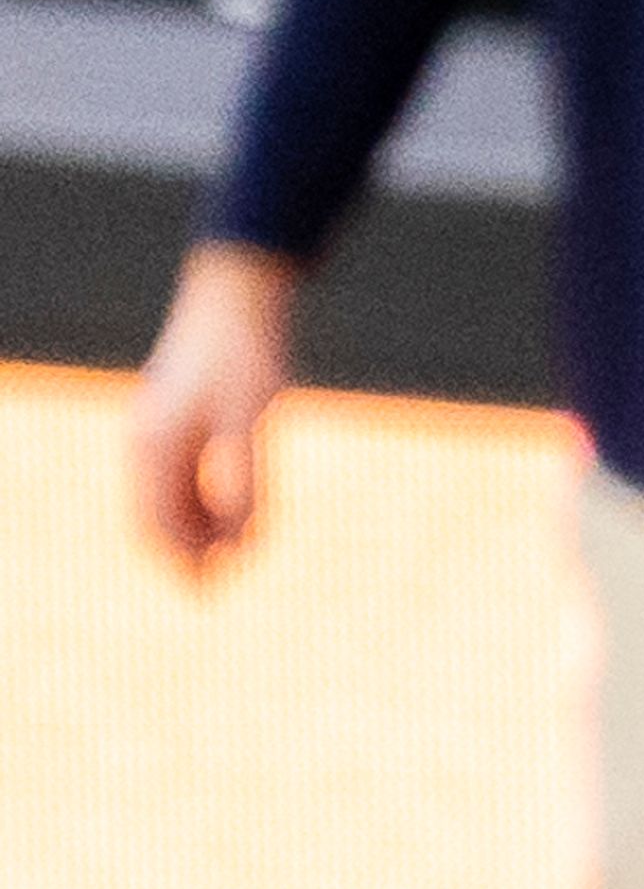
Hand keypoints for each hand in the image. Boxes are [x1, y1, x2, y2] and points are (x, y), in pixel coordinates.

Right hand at [130, 243, 296, 562]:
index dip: (181, 560)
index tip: (207, 590)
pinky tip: (234, 522)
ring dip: (197, 530)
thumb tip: (241, 536)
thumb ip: (245, 478)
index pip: (156, 521)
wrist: (238, 298)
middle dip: (186, 552)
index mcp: (155, 443)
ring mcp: (159, 429)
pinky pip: (182, 477)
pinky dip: (203, 504)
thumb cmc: (245, 355)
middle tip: (215, 589)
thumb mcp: (251, 419)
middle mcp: (147, 439)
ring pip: (170, 498)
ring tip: (234, 559)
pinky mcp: (178, 420)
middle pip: (157, 515)